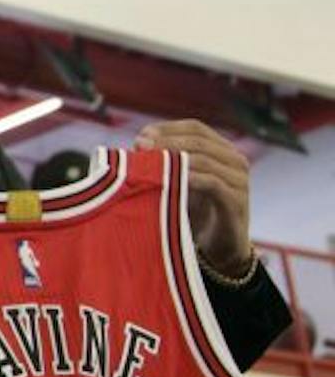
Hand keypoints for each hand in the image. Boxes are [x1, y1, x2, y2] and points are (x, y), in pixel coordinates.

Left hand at [135, 119, 254, 274]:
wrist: (218, 249)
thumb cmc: (192, 212)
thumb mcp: (176, 182)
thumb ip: (162, 163)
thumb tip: (136, 144)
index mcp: (221, 150)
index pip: (195, 127)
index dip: (167, 128)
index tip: (141, 136)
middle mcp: (235, 160)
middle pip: (199, 141)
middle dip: (166, 142)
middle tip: (141, 147)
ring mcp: (239, 180)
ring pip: (206, 160)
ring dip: (174, 159)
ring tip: (149, 163)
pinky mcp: (237, 201)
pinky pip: (214, 184)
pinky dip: (191, 179)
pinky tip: (171, 180)